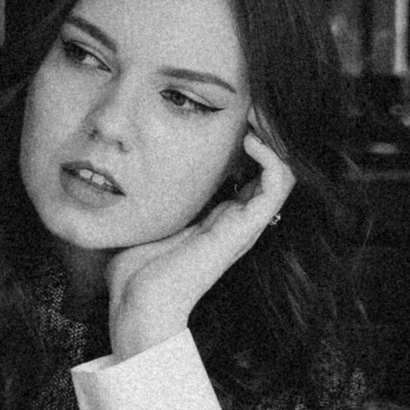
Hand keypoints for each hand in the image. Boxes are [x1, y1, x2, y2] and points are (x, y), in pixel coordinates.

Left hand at [106, 127, 294, 357]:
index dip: (247, 139)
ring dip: (273, 140)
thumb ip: (149, 194)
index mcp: (218, 217)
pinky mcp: (244, 229)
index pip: (250, 171)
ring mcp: (243, 224)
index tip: (233, 112)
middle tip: (249, 106)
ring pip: (282, 173)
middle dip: (265, 133)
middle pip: (270, 169)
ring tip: (255, 118)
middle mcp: (236, 219)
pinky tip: (250, 141)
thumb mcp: (145, 217)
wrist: (139, 303)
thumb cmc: (136, 269)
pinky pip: (277, 186)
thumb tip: (126, 166)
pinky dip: (272, 158)